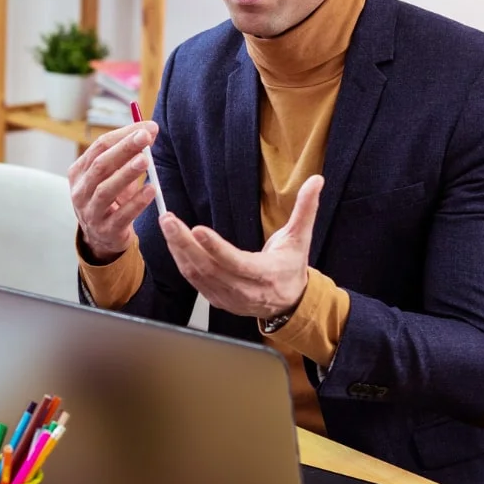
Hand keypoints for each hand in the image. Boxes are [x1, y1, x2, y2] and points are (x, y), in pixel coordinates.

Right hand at [68, 121, 159, 261]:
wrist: (103, 237)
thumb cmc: (111, 198)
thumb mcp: (113, 175)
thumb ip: (128, 153)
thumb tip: (150, 129)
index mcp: (79, 171)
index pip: (100, 146)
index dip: (124, 135)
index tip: (148, 128)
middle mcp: (80, 190)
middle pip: (100, 165)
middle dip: (124, 149)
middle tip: (145, 138)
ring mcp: (90, 212)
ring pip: (105, 190)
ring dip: (126, 174)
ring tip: (145, 161)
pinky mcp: (106, 230)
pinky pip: (121, 215)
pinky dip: (137, 202)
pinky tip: (151, 190)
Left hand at [159, 174, 323, 320]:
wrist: (288, 303)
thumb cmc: (291, 267)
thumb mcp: (300, 238)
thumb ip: (306, 209)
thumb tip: (316, 180)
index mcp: (266, 274)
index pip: (236, 262)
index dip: (216, 248)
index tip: (198, 229)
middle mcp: (244, 290)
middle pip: (209, 268)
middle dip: (185, 243)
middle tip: (169, 221)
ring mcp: (227, 297)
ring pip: (196, 275)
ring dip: (178, 250)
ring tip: (167, 225)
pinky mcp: (216, 299)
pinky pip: (193, 280)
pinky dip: (180, 260)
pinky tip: (172, 242)